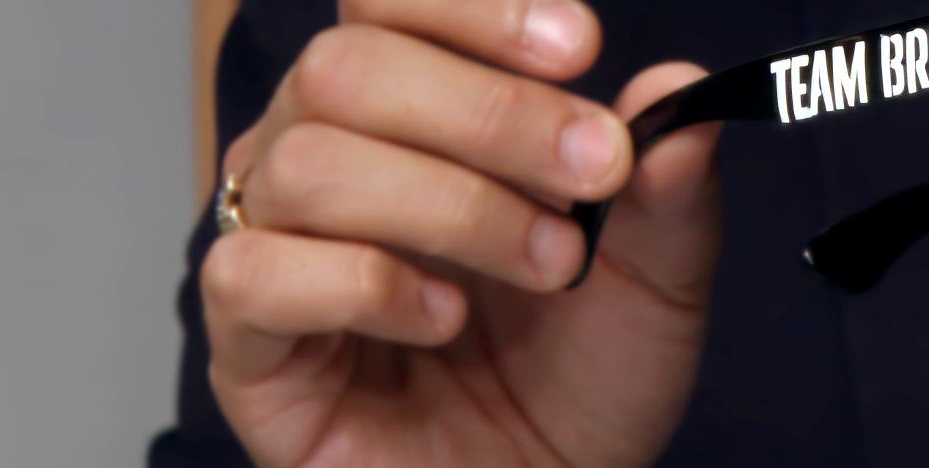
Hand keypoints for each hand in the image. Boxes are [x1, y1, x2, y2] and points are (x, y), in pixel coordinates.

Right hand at [198, 1, 722, 465]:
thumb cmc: (583, 380)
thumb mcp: (657, 276)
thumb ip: (665, 183)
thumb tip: (677, 86)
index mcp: (417, 114)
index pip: (393, 5)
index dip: (475, 9)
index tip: (576, 47)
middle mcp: (333, 158)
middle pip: (348, 66)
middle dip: (491, 113)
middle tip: (592, 174)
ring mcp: (280, 246)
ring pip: (309, 161)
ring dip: (453, 207)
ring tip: (546, 266)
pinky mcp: (251, 345)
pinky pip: (254, 273)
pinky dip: (364, 284)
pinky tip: (441, 317)